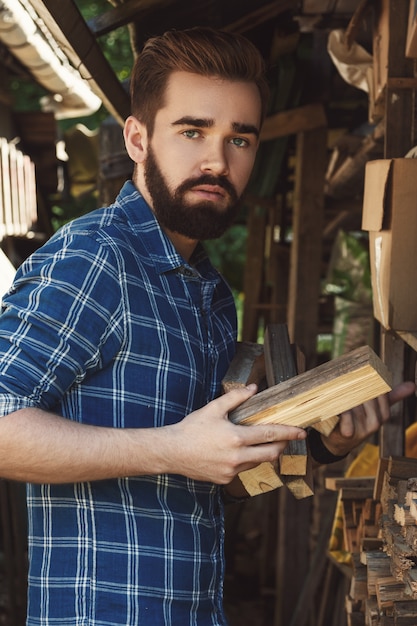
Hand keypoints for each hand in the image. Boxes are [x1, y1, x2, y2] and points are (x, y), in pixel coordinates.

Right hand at [167, 384, 306, 483]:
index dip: (289, 433)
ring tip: (259, 443)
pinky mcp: (224, 480)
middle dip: (282, 446)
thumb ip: (236, 398)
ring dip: (263, 453)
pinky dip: (245, 461)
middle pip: (271, 454)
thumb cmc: (192, 429)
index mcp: (236, 438)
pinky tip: (236, 453)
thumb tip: (253, 388)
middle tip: (285, 439)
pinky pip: (243, 470)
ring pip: (258, 463)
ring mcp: (231, 471)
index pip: (271, 435)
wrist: (172, 452)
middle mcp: (237, 457)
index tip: (302, 432)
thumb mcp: (213, 409)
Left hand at [320, 381, 415, 457]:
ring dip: (346, 394)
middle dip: (357, 386)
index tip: (364, 370)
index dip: (373, 381)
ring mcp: (363, 429)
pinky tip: (335, 401)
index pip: (382, 393)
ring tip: (339, 385)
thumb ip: (392, 396)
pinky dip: (341, 408)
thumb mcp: (375, 408)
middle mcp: (376, 423)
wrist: (340, 441)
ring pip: (356, 404)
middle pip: (368, 397)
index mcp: (383, 415)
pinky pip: (346, 415)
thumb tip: (413, 385)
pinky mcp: (349, 433)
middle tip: (348, 375)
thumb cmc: (358, 420)